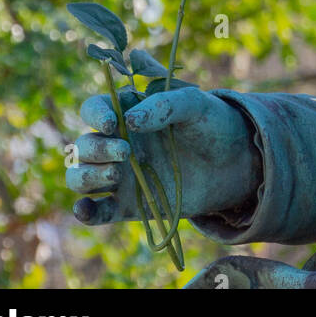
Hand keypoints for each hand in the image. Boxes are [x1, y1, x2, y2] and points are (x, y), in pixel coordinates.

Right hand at [67, 86, 261, 224]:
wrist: (234, 163)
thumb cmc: (212, 123)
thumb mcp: (195, 104)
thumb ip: (164, 105)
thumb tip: (130, 120)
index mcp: (128, 111)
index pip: (95, 108)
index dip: (95, 114)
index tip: (112, 123)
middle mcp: (117, 142)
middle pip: (83, 145)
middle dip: (96, 149)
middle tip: (127, 152)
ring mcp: (120, 174)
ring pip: (80, 177)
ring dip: (87, 177)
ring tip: (115, 175)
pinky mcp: (127, 205)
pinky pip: (97, 211)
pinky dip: (85, 212)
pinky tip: (85, 209)